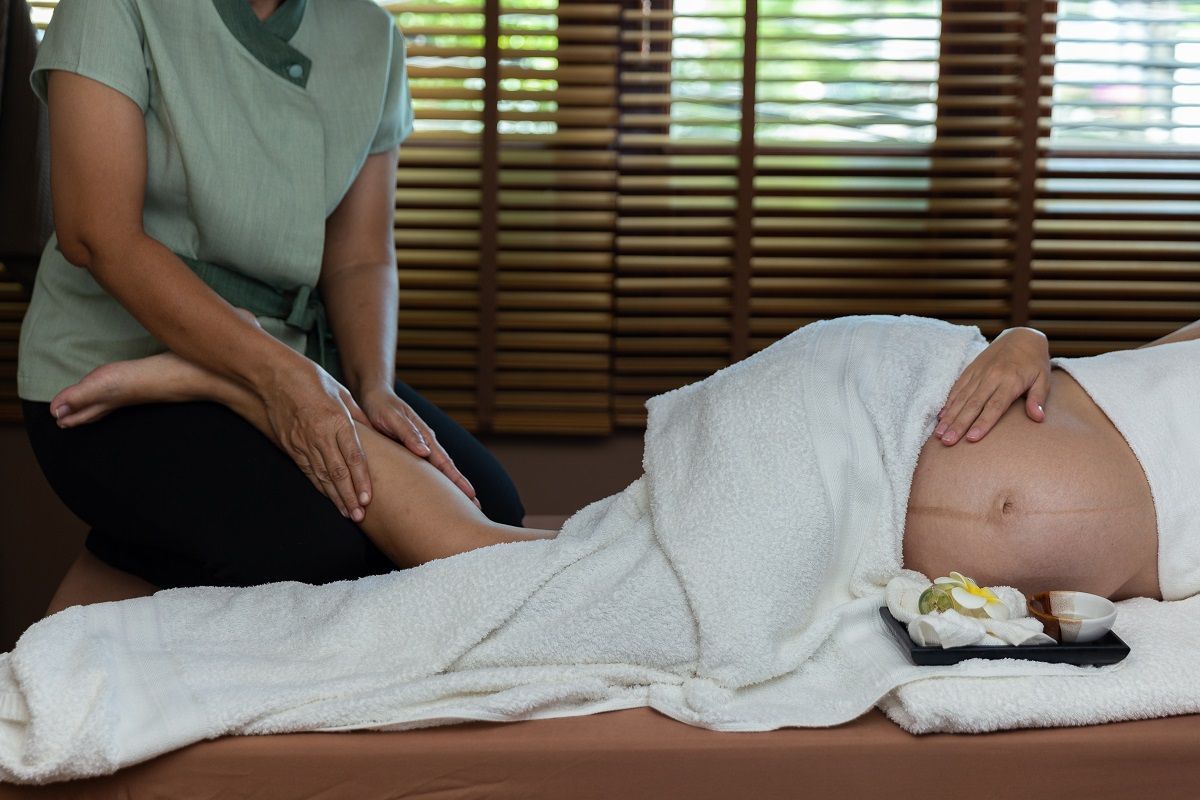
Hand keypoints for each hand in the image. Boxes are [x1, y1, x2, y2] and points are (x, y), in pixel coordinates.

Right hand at [257, 356, 373, 519]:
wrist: (274, 376)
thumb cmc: (312, 380)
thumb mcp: (342, 393)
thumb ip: (359, 416)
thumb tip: (376, 432)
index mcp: (336, 420)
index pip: (352, 456)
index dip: (360, 480)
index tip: (367, 498)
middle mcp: (320, 435)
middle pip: (337, 472)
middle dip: (349, 496)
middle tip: (360, 516)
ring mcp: (303, 442)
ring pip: (322, 476)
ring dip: (336, 497)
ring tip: (349, 514)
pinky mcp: (291, 446)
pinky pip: (308, 471)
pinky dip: (320, 487)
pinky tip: (330, 498)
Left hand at [358, 385, 480, 508]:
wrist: (374, 396)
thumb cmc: (381, 406)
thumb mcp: (393, 418)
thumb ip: (408, 433)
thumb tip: (425, 452)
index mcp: (425, 437)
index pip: (445, 462)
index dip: (457, 480)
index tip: (470, 495)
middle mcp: (427, 444)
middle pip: (448, 469)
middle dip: (461, 487)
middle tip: (477, 506)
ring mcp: (420, 448)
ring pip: (439, 470)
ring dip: (451, 486)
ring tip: (464, 503)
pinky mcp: (411, 451)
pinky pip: (426, 469)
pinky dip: (435, 481)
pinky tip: (438, 491)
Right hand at [935, 327, 1050, 445]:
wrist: (1021, 337)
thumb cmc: (1034, 362)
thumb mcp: (1043, 378)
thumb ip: (1038, 398)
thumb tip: (1038, 418)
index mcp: (1011, 381)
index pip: (995, 406)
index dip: (983, 422)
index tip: (972, 438)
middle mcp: (992, 377)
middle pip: (973, 404)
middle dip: (959, 424)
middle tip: (947, 441)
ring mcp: (979, 373)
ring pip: (962, 398)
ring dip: (950, 417)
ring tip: (939, 433)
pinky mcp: (970, 370)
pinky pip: (957, 388)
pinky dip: (948, 403)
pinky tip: (941, 417)